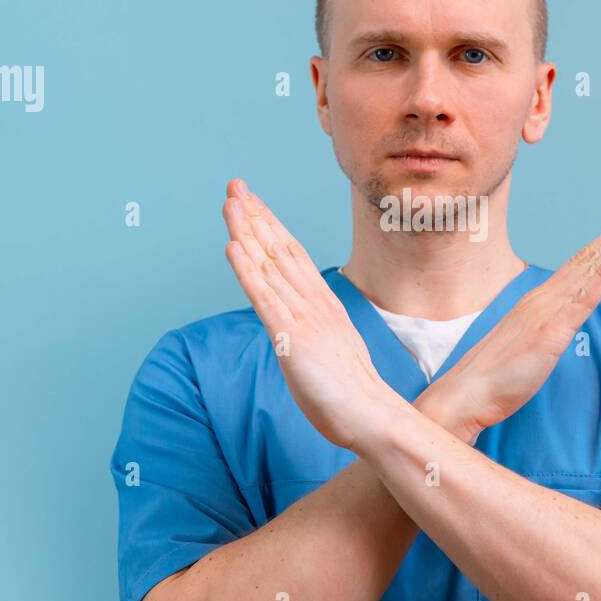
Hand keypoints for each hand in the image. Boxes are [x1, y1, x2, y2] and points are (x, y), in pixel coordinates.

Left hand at [221, 179, 394, 450]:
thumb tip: (300, 326)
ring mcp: (303, 318)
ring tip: (230, 203)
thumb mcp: (332, 350)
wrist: (370, 414)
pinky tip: (233, 248)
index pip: (292, 254)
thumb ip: (316, 332)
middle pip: (279, 249)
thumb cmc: (351, 392)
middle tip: (235, 185)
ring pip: (269, 266)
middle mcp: (312, 303)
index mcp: (322, 304)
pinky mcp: (292, 339)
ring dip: (247, 232)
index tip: (252, 201)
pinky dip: (247, 272)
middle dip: (255, 216)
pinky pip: (264, 299)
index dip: (270, 225)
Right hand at [422, 195, 600, 442]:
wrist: (468, 391)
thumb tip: (556, 327)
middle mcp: (547, 296)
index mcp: (542, 299)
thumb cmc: (496, 375)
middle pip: (592, 255)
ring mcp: (551, 310)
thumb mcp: (528, 345)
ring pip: (593, 266)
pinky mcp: (554, 330)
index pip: (582, 263)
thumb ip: (544, 329)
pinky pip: (586, 297)